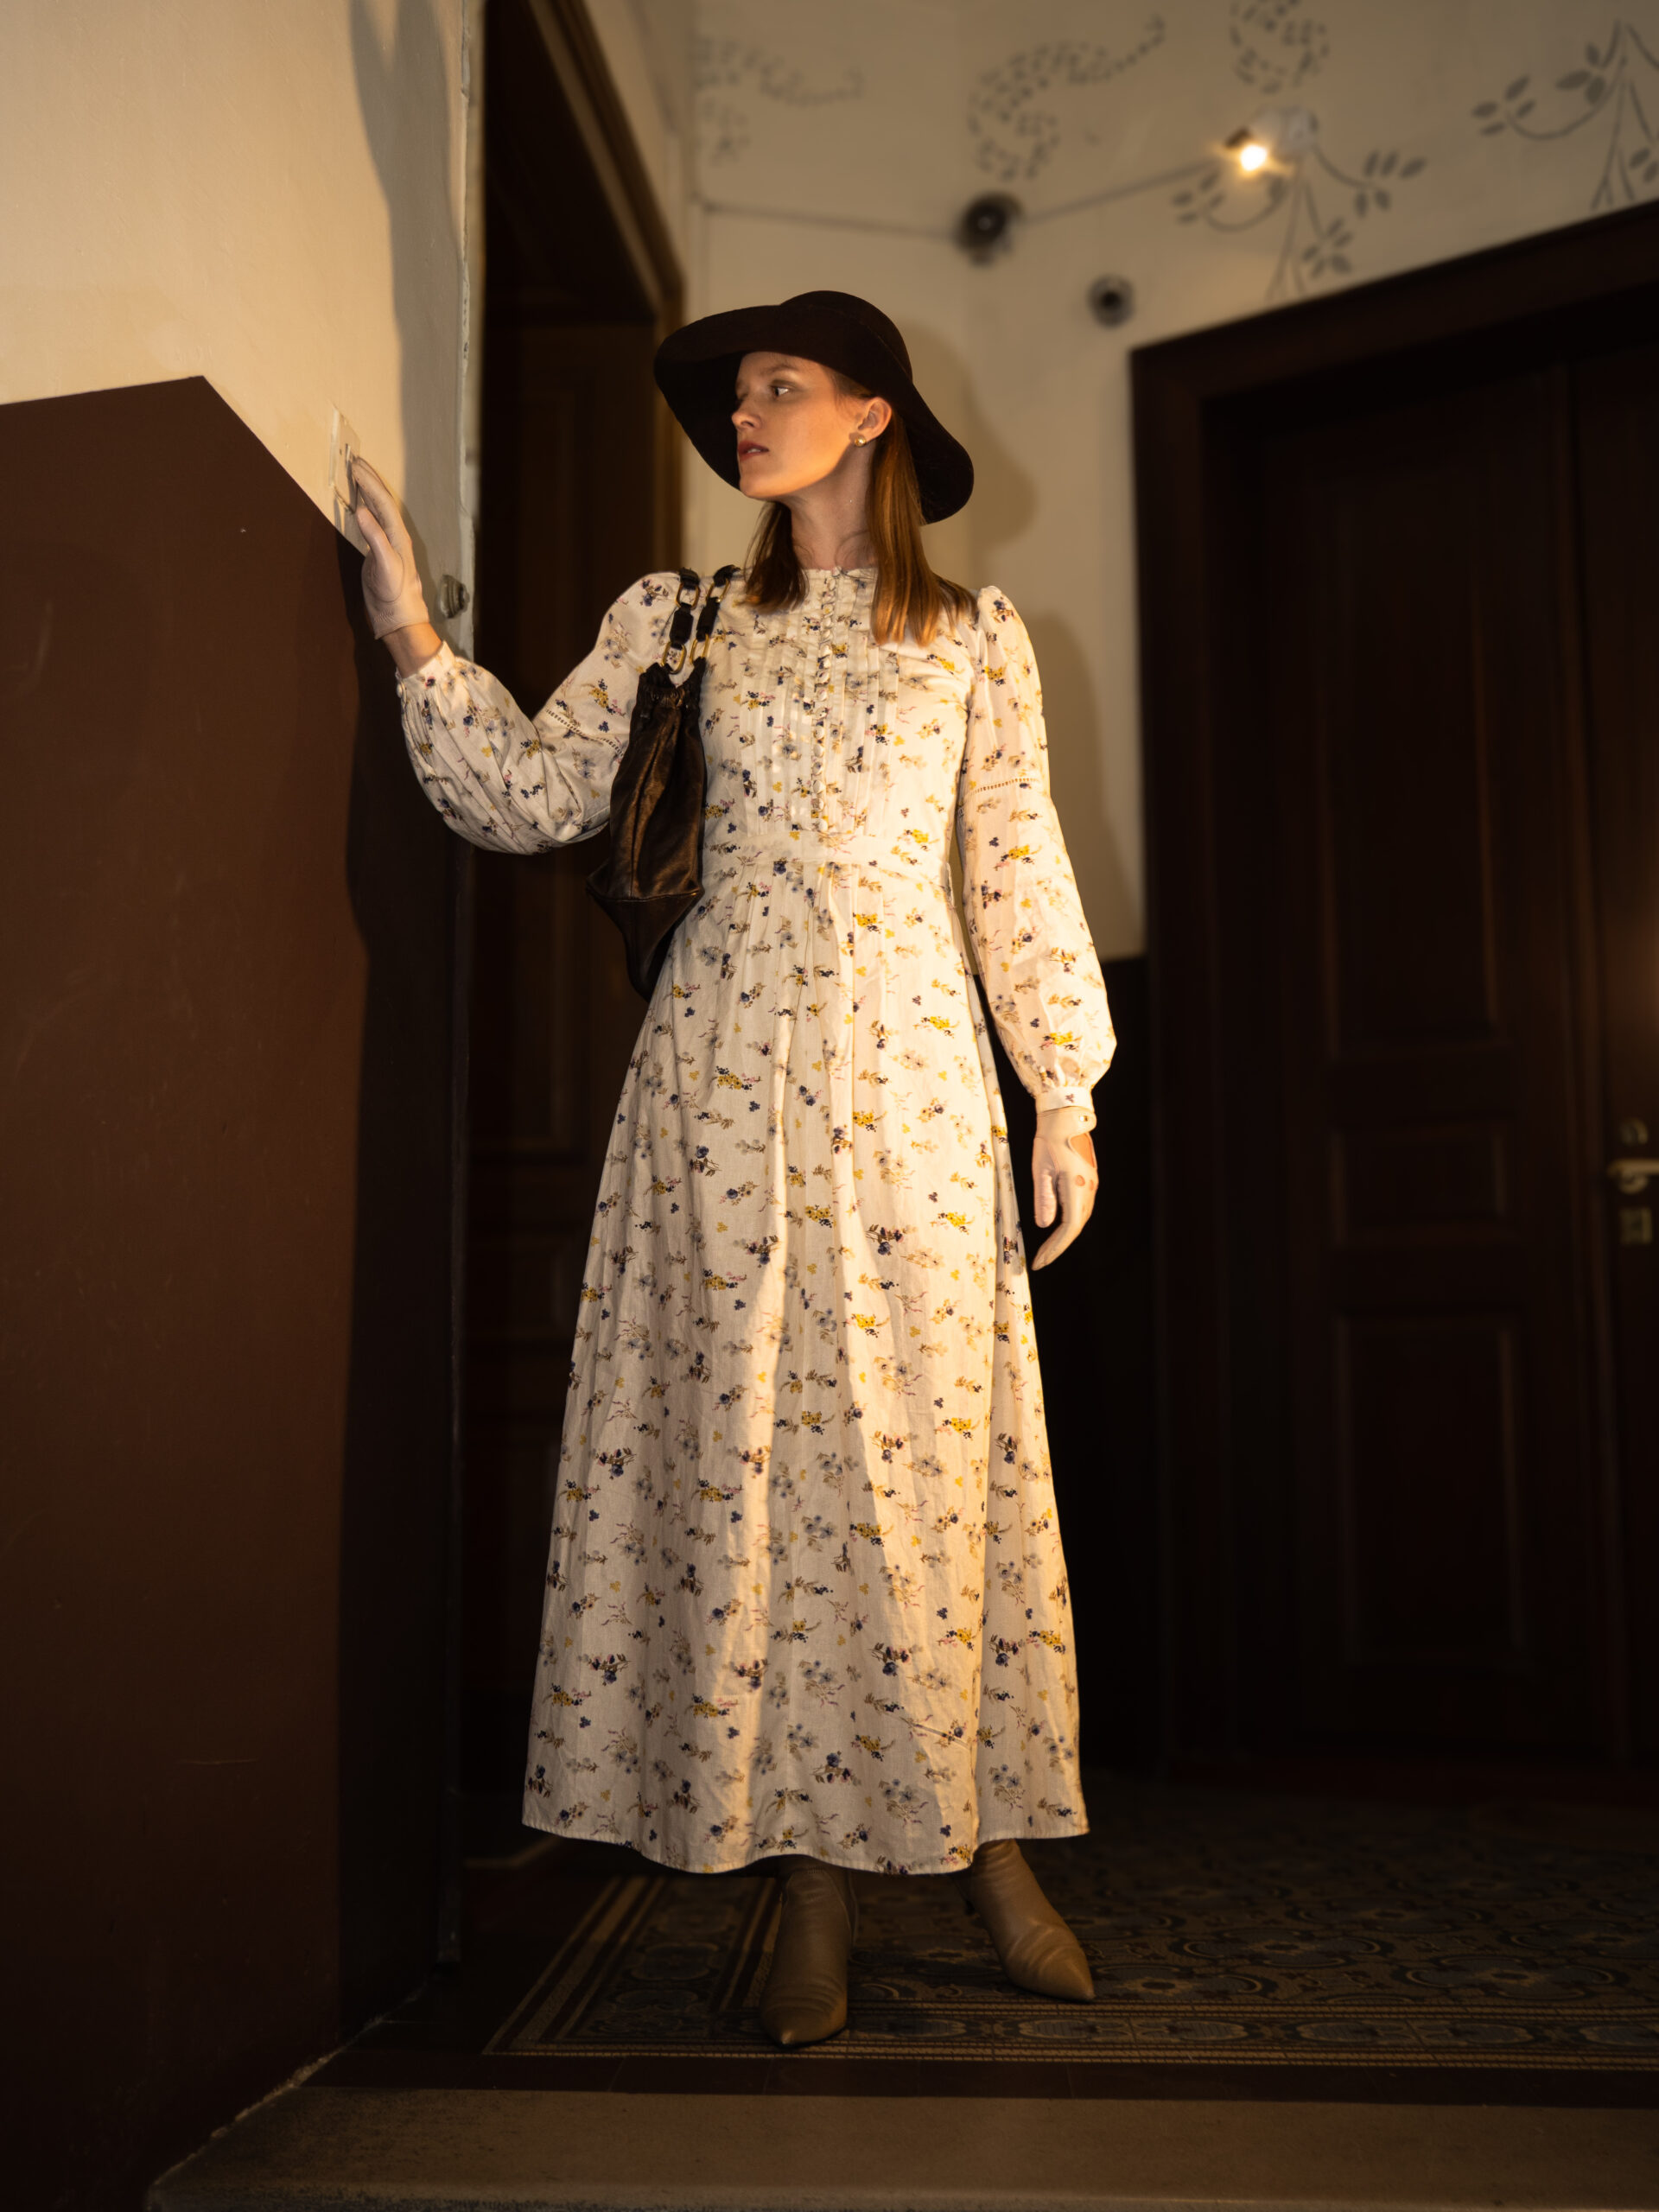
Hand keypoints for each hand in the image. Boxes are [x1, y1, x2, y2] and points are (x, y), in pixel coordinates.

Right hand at [351, 458, 432, 643]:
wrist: (399, 617)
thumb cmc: (395, 596)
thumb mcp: (385, 568)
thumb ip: (375, 539)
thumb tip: (362, 511)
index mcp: (398, 537)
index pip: (383, 503)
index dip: (369, 483)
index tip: (356, 467)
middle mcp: (395, 536)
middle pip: (382, 501)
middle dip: (369, 480)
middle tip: (355, 461)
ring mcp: (388, 543)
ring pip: (378, 510)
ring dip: (367, 491)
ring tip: (357, 475)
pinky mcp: (380, 552)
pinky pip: (373, 522)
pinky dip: (365, 509)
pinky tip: (359, 505)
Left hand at [1030, 1105, 1097, 1270]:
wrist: (1067, 1117)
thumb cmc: (1049, 1139)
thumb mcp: (1040, 1169)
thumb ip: (1043, 1198)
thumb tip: (1043, 1226)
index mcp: (1077, 1187)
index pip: (1069, 1228)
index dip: (1055, 1248)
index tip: (1040, 1262)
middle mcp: (1089, 1189)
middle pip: (1076, 1227)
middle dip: (1058, 1247)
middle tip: (1039, 1261)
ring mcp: (1092, 1185)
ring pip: (1080, 1219)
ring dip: (1063, 1237)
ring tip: (1046, 1250)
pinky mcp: (1089, 1180)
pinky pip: (1080, 1209)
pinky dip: (1068, 1223)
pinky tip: (1056, 1228)